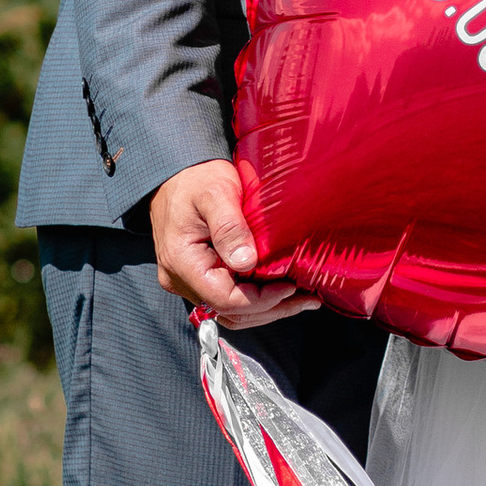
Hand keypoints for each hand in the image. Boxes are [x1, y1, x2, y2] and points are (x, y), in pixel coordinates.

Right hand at [149, 159, 315, 329]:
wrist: (176, 174)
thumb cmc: (197, 179)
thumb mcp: (216, 193)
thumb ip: (230, 227)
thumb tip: (247, 262)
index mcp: (182, 261)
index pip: (225, 299)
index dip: (261, 299)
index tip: (290, 285)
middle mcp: (180, 279)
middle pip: (230, 312)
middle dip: (272, 309)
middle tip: (308, 299)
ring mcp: (187, 281)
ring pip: (230, 312)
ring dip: (266, 309)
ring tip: (300, 299)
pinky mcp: (198, 277)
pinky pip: (227, 298)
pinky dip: (255, 299)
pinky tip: (280, 291)